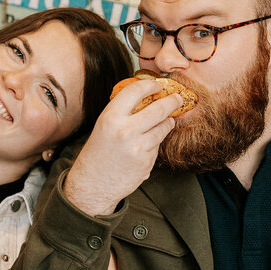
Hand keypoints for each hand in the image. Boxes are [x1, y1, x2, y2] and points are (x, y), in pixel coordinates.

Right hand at [63, 80, 181, 215]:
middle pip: (159, 108)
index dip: (151, 85)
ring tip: (166, 121)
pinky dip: (156, 142)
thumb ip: (123, 111)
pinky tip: (146, 145)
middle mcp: (125, 130)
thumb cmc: (98, 153)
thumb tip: (147, 96)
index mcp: (111, 117)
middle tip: (177, 98)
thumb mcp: (104, 126)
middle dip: (172, 101)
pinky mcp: (146, 161)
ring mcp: (138, 147)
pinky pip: (158, 145)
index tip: (158, 85)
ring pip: (163, 127)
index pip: (136, 91)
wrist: (93, 184)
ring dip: (167, 122)